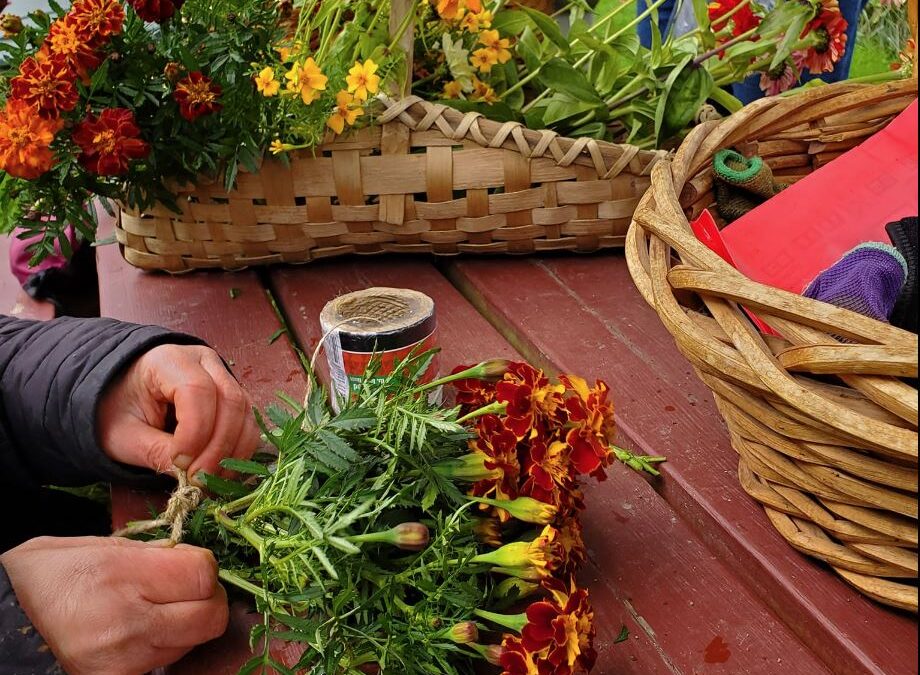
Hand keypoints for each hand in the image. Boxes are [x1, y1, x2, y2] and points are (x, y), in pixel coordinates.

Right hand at [0, 536, 228, 674]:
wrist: (9, 617)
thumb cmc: (55, 573)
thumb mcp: (105, 547)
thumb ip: (159, 555)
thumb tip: (200, 564)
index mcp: (122, 577)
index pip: (203, 576)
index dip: (204, 566)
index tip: (190, 562)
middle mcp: (127, 624)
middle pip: (210, 616)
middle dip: (207, 597)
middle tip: (186, 587)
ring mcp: (124, 660)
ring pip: (193, 641)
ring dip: (187, 622)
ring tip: (154, 608)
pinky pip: (167, 660)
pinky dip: (166, 645)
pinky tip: (144, 630)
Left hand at [98, 344, 260, 478]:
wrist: (121, 397)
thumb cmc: (117, 410)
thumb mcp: (123, 435)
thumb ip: (155, 452)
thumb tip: (190, 476)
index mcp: (168, 360)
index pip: (197, 390)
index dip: (195, 431)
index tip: (180, 464)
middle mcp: (204, 361)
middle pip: (230, 400)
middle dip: (218, 447)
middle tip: (199, 481)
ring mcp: (223, 376)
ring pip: (245, 413)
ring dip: (233, 452)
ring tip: (209, 481)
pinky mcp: (233, 396)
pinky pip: (248, 423)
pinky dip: (239, 450)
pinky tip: (221, 472)